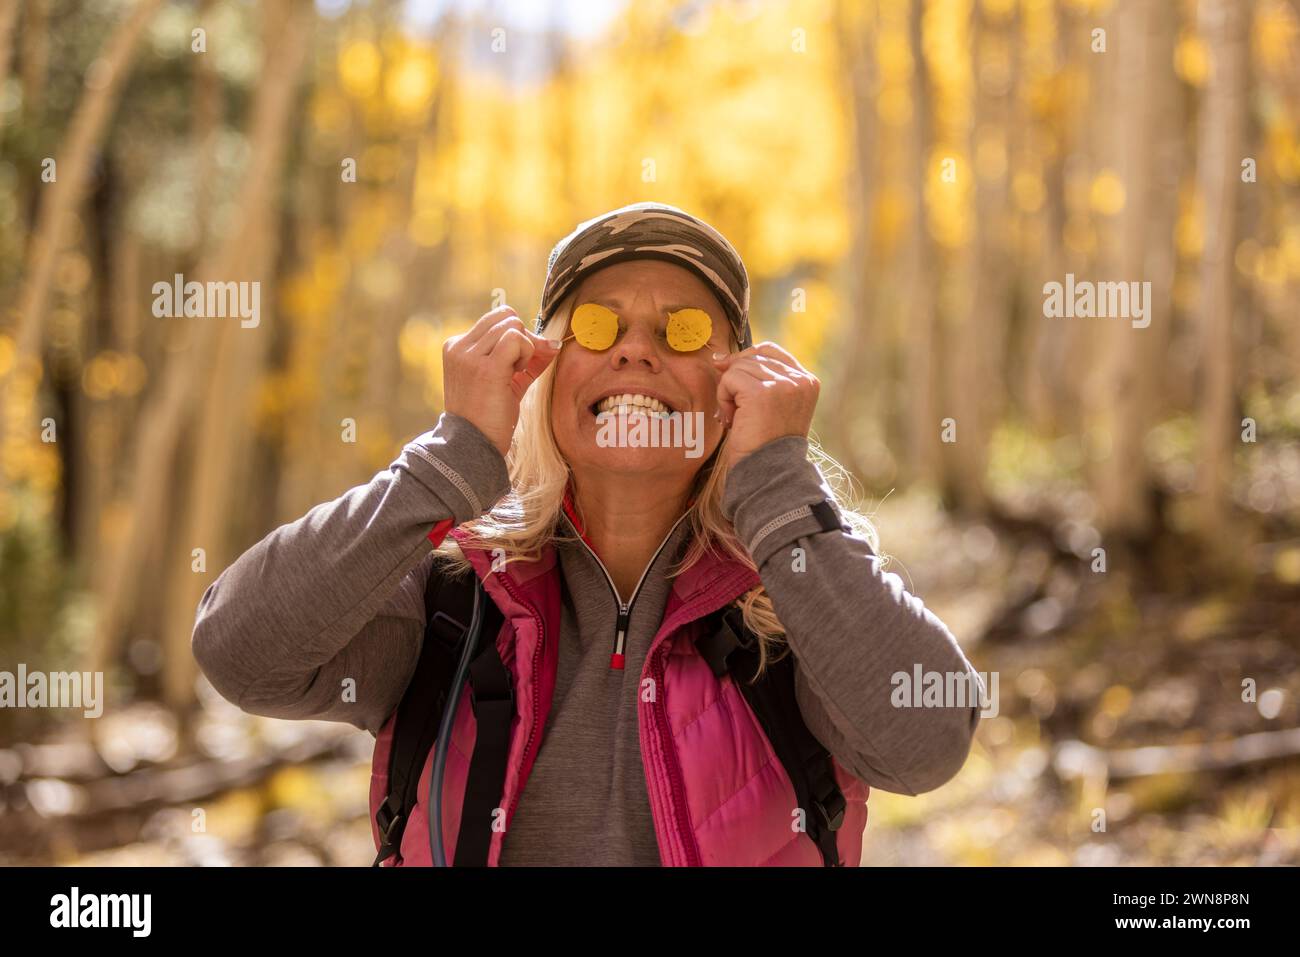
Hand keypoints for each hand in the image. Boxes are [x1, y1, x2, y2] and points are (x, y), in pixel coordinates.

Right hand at [443, 305, 560, 455]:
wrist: (474, 444)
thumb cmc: (488, 416)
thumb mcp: (505, 380)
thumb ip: (526, 358)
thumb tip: (554, 342)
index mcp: (456, 347)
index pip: (495, 320)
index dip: (517, 334)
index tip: (521, 360)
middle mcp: (459, 347)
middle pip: (506, 318)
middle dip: (524, 338)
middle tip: (521, 367)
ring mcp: (470, 356)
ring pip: (513, 326)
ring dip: (525, 348)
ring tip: (516, 374)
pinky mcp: (485, 367)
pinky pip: (516, 339)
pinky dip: (527, 352)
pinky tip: (520, 373)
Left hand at [712, 341, 819, 467]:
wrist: (768, 473)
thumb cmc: (765, 444)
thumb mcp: (772, 406)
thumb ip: (760, 378)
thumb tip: (721, 357)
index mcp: (808, 381)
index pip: (770, 351)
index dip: (745, 359)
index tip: (729, 375)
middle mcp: (800, 380)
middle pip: (752, 357)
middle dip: (736, 381)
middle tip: (736, 411)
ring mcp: (783, 385)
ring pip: (738, 368)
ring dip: (728, 393)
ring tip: (736, 418)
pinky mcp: (762, 392)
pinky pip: (730, 379)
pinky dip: (723, 399)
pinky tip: (731, 419)